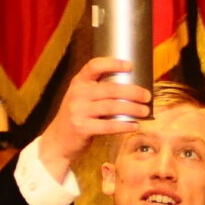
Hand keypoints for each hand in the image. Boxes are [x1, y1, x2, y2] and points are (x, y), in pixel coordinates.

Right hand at [35, 57, 149, 176]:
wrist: (58, 141)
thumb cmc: (77, 117)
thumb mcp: (81, 98)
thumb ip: (98, 91)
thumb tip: (131, 88)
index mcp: (78, 82)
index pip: (95, 66)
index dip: (113, 63)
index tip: (130, 65)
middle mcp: (78, 94)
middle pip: (110, 89)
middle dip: (133, 92)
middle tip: (147, 96)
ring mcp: (79, 111)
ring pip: (112, 107)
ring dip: (132, 108)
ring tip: (145, 111)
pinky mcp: (82, 128)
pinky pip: (108, 125)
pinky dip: (124, 125)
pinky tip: (135, 125)